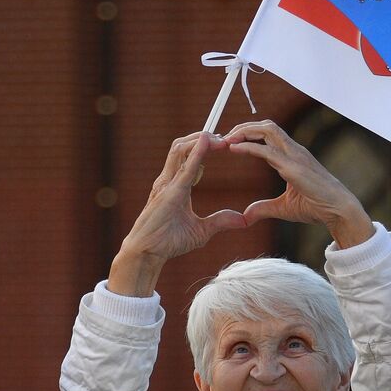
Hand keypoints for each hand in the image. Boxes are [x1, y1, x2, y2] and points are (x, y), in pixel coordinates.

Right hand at [108, 133, 247, 295]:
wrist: (148, 254)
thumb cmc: (168, 242)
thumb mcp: (201, 231)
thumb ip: (220, 221)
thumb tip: (243, 220)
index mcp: (177, 185)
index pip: (190, 156)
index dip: (206, 146)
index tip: (226, 143)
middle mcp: (169, 180)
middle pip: (184, 146)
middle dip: (204, 136)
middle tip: (227, 138)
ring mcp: (166, 184)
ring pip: (180, 149)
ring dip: (200, 139)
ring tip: (220, 139)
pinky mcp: (169, 192)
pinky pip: (183, 167)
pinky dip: (196, 152)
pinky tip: (207, 143)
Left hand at [224, 120, 374, 248]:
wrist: (338, 211)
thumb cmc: (316, 207)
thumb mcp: (283, 208)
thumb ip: (264, 208)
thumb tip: (246, 216)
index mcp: (291, 157)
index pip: (267, 136)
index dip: (247, 135)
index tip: (229, 143)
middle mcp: (293, 150)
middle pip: (265, 126)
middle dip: (243, 128)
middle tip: (224, 137)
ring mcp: (294, 155)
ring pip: (267, 130)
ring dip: (244, 131)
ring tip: (227, 138)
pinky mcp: (293, 166)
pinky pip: (267, 151)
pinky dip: (249, 147)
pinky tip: (234, 148)